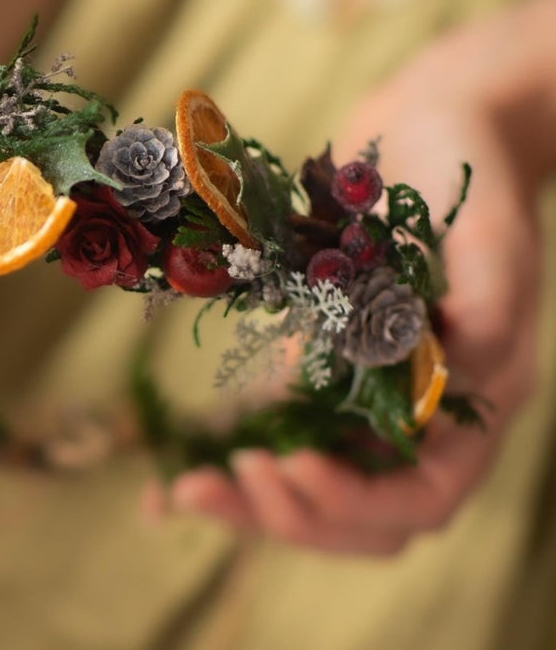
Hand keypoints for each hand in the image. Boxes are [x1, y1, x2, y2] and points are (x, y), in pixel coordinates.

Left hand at [165, 69, 543, 554]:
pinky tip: (162, 491)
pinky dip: (222, 469)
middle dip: (288, 515)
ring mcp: (364, 407)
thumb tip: (470, 355)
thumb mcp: (487, 229)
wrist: (428, 129)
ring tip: (183, 490)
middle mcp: (422, 422)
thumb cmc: (467, 172)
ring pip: (310, 493)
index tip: (293, 463)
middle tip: (216, 484)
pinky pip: (273, 444)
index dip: (358, 501)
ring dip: (249, 504)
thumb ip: (487, 298)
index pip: (423, 498)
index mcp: (474, 404)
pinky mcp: (316, 385)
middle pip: (361, 520)